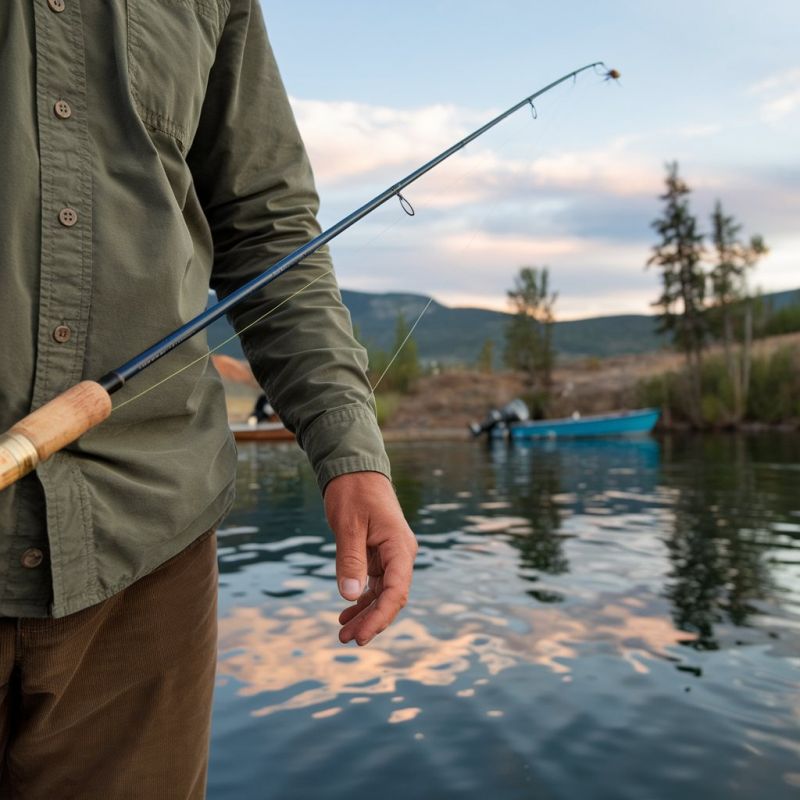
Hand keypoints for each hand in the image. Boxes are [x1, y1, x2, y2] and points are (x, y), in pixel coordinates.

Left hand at [324, 471, 417, 645]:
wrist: (355, 470)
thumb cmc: (353, 492)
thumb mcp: (348, 525)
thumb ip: (350, 560)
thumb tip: (349, 596)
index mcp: (399, 547)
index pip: (396, 591)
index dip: (380, 617)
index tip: (361, 635)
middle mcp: (400, 554)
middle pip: (391, 597)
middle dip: (371, 621)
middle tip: (346, 639)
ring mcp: (391, 556)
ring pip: (383, 594)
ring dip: (365, 613)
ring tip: (343, 633)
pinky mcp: (379, 555)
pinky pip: (375, 583)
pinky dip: (362, 599)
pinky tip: (347, 612)